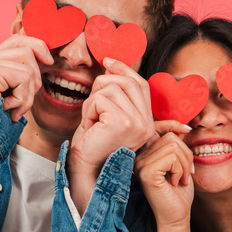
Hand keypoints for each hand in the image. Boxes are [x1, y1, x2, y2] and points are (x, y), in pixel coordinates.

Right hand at [0, 34, 52, 129]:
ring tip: (13, 107)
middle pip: (26, 51)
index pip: (17, 40)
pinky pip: (23, 78)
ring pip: (28, 67)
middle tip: (20, 102)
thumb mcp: (14, 91)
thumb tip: (46, 55)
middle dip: (34, 80)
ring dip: (27, 93)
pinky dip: (22, 98)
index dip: (37, 46)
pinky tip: (7, 108)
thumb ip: (23, 71)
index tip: (49, 61)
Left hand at [70, 57, 155, 174]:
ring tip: (91, 122)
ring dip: (92, 102)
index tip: (107, 61)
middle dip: (103, 85)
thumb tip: (111, 64)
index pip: (140, 84)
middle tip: (92, 106)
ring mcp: (137, 123)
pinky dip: (88, 111)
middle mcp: (146, 123)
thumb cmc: (92, 146)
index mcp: (146, 123)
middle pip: (127, 82)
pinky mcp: (123, 122)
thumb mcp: (107, 116)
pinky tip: (90, 128)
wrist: (84, 170)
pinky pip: (100, 99)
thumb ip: (116, 96)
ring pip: (110, 88)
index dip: (124, 69)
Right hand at [134, 129, 193, 227]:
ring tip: (181, 178)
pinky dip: (180, 169)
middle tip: (187, 172)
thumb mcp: (179, 163)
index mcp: (144, 153)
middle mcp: (138, 157)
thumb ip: (176, 145)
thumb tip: (182, 127)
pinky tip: (175, 182)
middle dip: (186, 154)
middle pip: (170, 136)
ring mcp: (140, 164)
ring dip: (185, 164)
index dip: (172, 124)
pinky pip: (171, 157)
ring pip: (173, 146)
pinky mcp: (146, 172)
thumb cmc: (178, 192)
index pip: (156, 127)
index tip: (187, 129)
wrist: (176, 216)